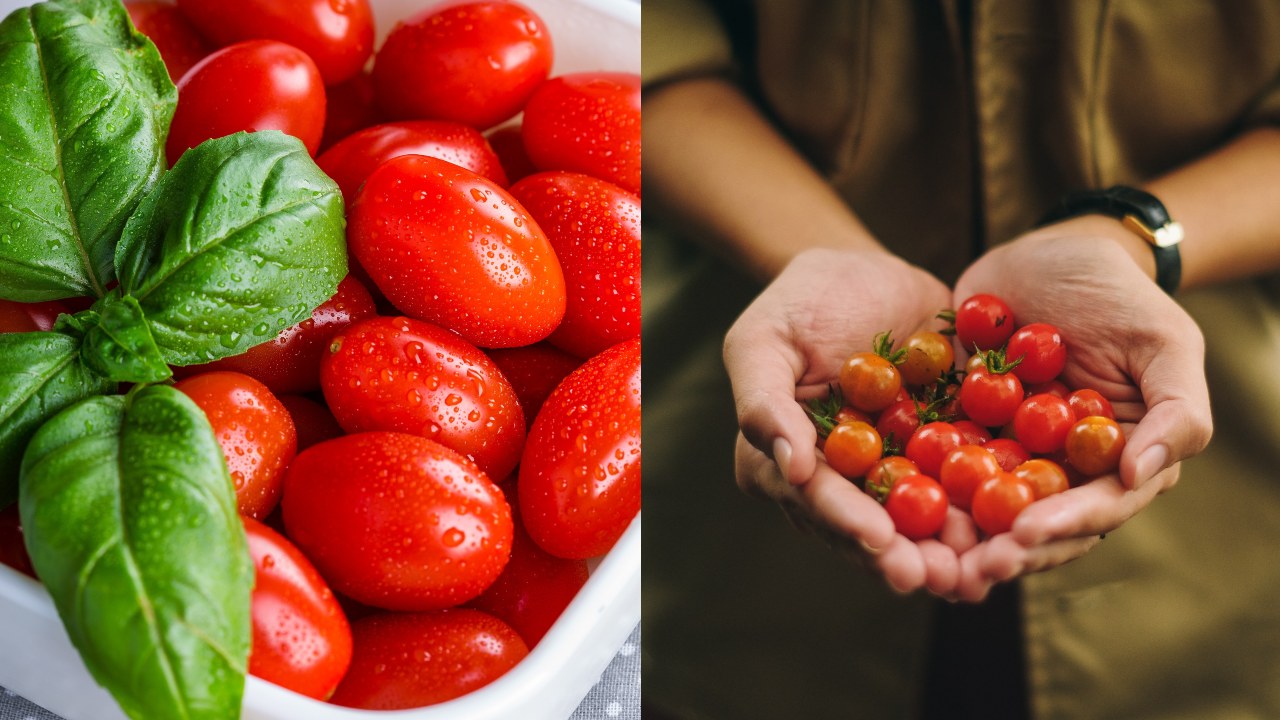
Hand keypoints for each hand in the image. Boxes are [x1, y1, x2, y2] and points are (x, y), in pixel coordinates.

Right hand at [723, 247, 955, 592]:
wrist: (865, 272)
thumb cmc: (800, 302)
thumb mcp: (762, 340)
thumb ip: (764, 402)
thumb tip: (790, 467)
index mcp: (786, 461)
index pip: (814, 500)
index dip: (847, 522)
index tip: (879, 540)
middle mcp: (838, 481)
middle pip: (869, 528)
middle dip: (905, 557)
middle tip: (940, 577)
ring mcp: (890, 472)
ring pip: (919, 522)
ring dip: (950, 550)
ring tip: (982, 568)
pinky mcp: (937, 455)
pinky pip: (963, 486)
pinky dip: (989, 508)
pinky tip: (1018, 523)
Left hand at [950, 219, 1212, 599]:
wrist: (1049, 251)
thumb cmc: (1119, 294)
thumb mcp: (1164, 342)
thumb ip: (1176, 411)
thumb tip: (1139, 474)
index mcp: (1116, 462)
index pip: (1095, 510)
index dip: (1062, 528)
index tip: (1025, 535)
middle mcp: (1059, 470)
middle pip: (1032, 524)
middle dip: (1000, 550)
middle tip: (966, 568)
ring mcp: (1005, 452)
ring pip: (979, 508)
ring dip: (954, 536)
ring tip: (924, 553)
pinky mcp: (957, 428)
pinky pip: (932, 462)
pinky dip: (913, 482)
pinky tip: (885, 498)